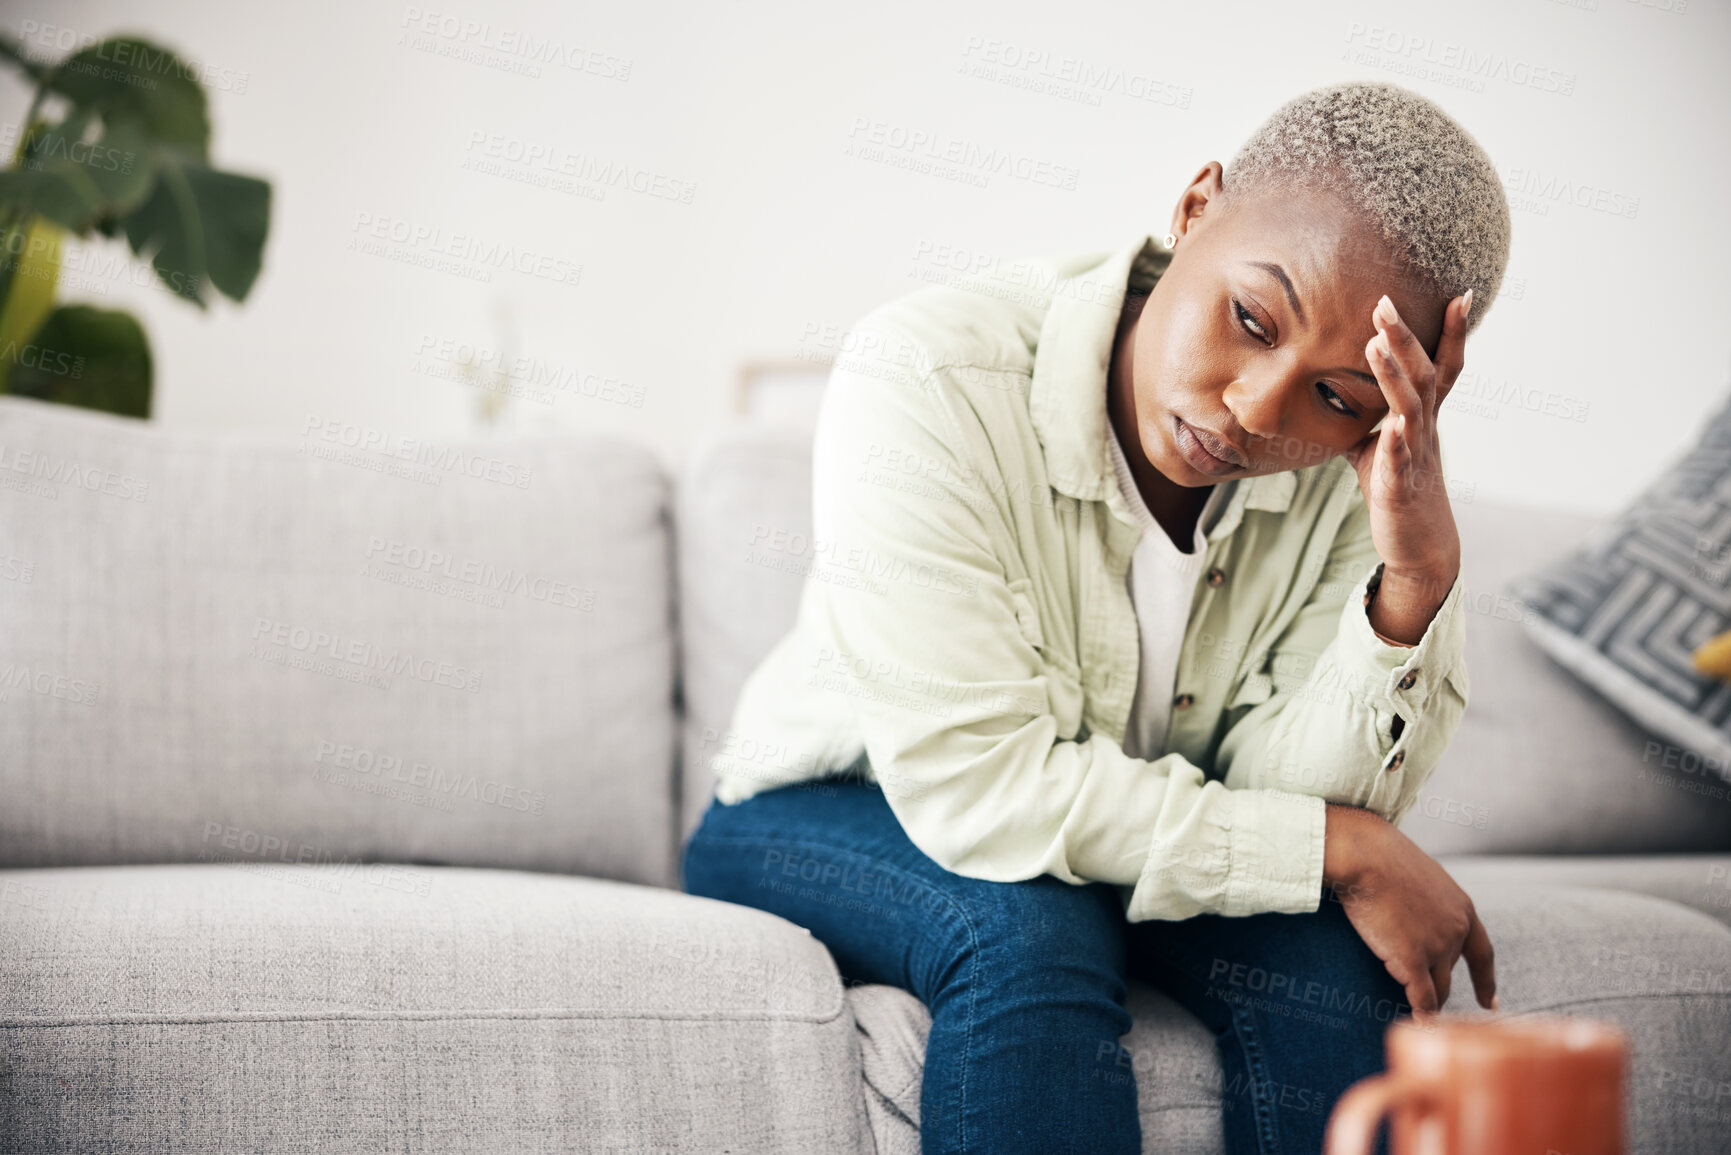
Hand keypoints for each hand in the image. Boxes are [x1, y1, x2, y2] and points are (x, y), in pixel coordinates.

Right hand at [1322, 803, 1497, 1022]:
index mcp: (1462, 909)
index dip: (1485, 981)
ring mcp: (1437, 947)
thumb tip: (1415, 915)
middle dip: (1436, 984)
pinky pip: (1422, 999)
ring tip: (1417, 1015)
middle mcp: (1457, 931)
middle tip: (1422, 996)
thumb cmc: (1382, 858)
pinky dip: (1423, 1016)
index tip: (1490, 1004)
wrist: (1366, 855)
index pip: (1482, 953)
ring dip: (1427, 1001)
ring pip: (1436, 989)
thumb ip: (1427, 902)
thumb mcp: (1419, 877)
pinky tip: (1421, 1027)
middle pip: (1449, 973)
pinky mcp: (1412, 960)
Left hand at [1341, 291, 1471, 593]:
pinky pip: (1399, 462)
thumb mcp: (1376, 448)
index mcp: (1421, 418)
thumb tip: (1329, 392)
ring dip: (1393, 376)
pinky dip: (1394, 443)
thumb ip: (1360, 419)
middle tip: (1385, 300)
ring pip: (1410, 410)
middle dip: (1406, 338)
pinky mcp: (1400, 489)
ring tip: (1375, 344)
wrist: (1421, 547)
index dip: (1451, 333)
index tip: (1461, 292)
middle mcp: (1424, 431)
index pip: (1443, 368)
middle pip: (1424, 376)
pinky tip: (1390, 427)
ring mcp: (1416, 458)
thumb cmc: (1398, 491)